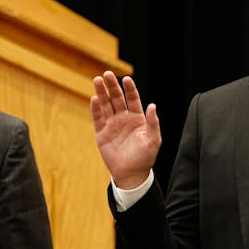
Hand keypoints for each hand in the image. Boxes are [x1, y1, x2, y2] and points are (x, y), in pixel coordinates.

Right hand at [90, 71, 160, 188]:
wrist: (131, 174)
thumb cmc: (145, 158)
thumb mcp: (153, 140)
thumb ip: (153, 123)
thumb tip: (152, 106)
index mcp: (137, 118)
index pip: (133, 99)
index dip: (130, 89)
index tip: (126, 79)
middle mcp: (124, 118)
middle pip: (117, 98)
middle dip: (112, 86)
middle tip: (106, 74)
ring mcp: (112, 125)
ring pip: (106, 105)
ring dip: (101, 93)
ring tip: (97, 80)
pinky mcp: (102, 133)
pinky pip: (98, 118)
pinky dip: (95, 109)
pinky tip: (94, 99)